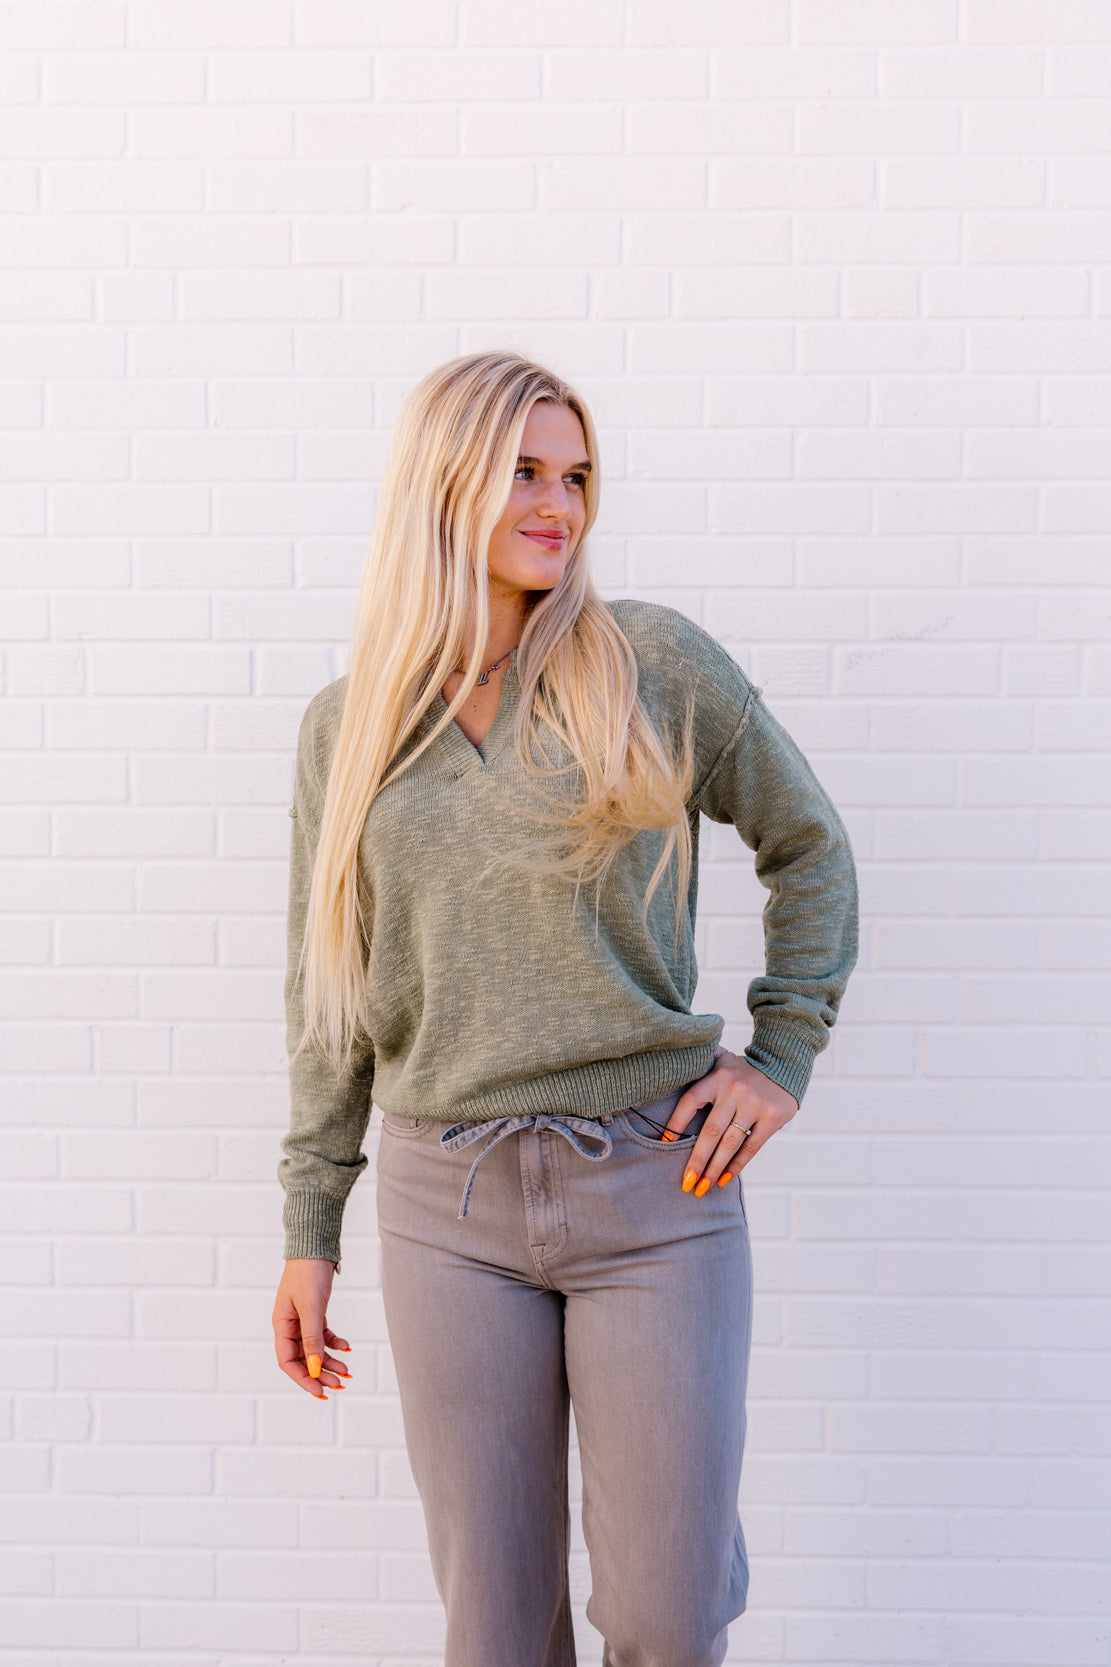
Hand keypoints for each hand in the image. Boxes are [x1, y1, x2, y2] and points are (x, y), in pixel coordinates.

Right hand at [272, 1258, 353, 1399]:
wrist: (315, 1246)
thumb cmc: (308, 1274)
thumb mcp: (311, 1308)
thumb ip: (312, 1340)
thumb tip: (314, 1369)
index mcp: (281, 1325)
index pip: (288, 1362)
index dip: (303, 1378)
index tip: (321, 1391)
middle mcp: (289, 1325)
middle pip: (302, 1359)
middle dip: (320, 1373)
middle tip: (339, 1384)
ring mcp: (301, 1319)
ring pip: (314, 1349)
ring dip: (329, 1362)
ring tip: (347, 1372)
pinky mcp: (314, 1312)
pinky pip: (323, 1336)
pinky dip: (334, 1343)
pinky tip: (347, 1348)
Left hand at [663, 1045, 797, 1197]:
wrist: (782, 1064)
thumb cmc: (741, 1069)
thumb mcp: (719, 1059)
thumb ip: (698, 1066)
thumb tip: (669, 1075)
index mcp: (717, 1078)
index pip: (691, 1101)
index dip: (676, 1123)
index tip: (664, 1144)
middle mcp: (735, 1091)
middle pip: (711, 1131)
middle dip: (697, 1160)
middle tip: (685, 1183)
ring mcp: (754, 1105)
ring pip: (730, 1144)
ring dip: (714, 1169)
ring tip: (702, 1188)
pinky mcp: (771, 1119)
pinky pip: (751, 1147)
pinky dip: (736, 1166)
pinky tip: (723, 1180)